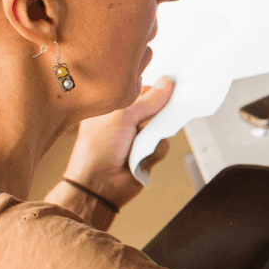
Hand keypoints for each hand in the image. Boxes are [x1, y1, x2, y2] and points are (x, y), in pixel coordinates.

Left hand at [63, 77, 175, 209]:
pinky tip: (141, 157)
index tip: (169, 87)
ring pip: (163, 127)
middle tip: (148, 120)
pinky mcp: (147, 152)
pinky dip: (154, 151)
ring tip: (139, 144)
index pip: (143, 90)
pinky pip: (164, 145)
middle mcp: (126, 120)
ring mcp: (137, 137)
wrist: (99, 184)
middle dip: (157, 114)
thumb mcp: (121, 116)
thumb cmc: (98, 149)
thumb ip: (147, 100)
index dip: (156, 90)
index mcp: (114, 107)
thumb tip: (167, 83)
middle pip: (156, 108)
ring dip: (154, 135)